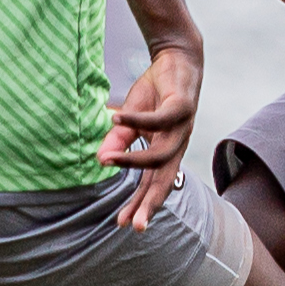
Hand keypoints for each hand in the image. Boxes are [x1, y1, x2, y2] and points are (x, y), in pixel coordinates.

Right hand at [98, 42, 201, 230]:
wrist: (177, 58)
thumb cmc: (155, 92)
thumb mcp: (131, 119)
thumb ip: (119, 141)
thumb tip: (101, 160)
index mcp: (166, 152)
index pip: (153, 185)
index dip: (140, 204)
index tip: (123, 224)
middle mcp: (177, 145)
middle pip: (164, 180)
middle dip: (150, 203)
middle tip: (137, 226)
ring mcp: (183, 128)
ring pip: (161, 155)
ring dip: (133, 160)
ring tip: (107, 161)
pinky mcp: (183, 107)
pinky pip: (159, 120)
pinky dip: (137, 121)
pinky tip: (115, 119)